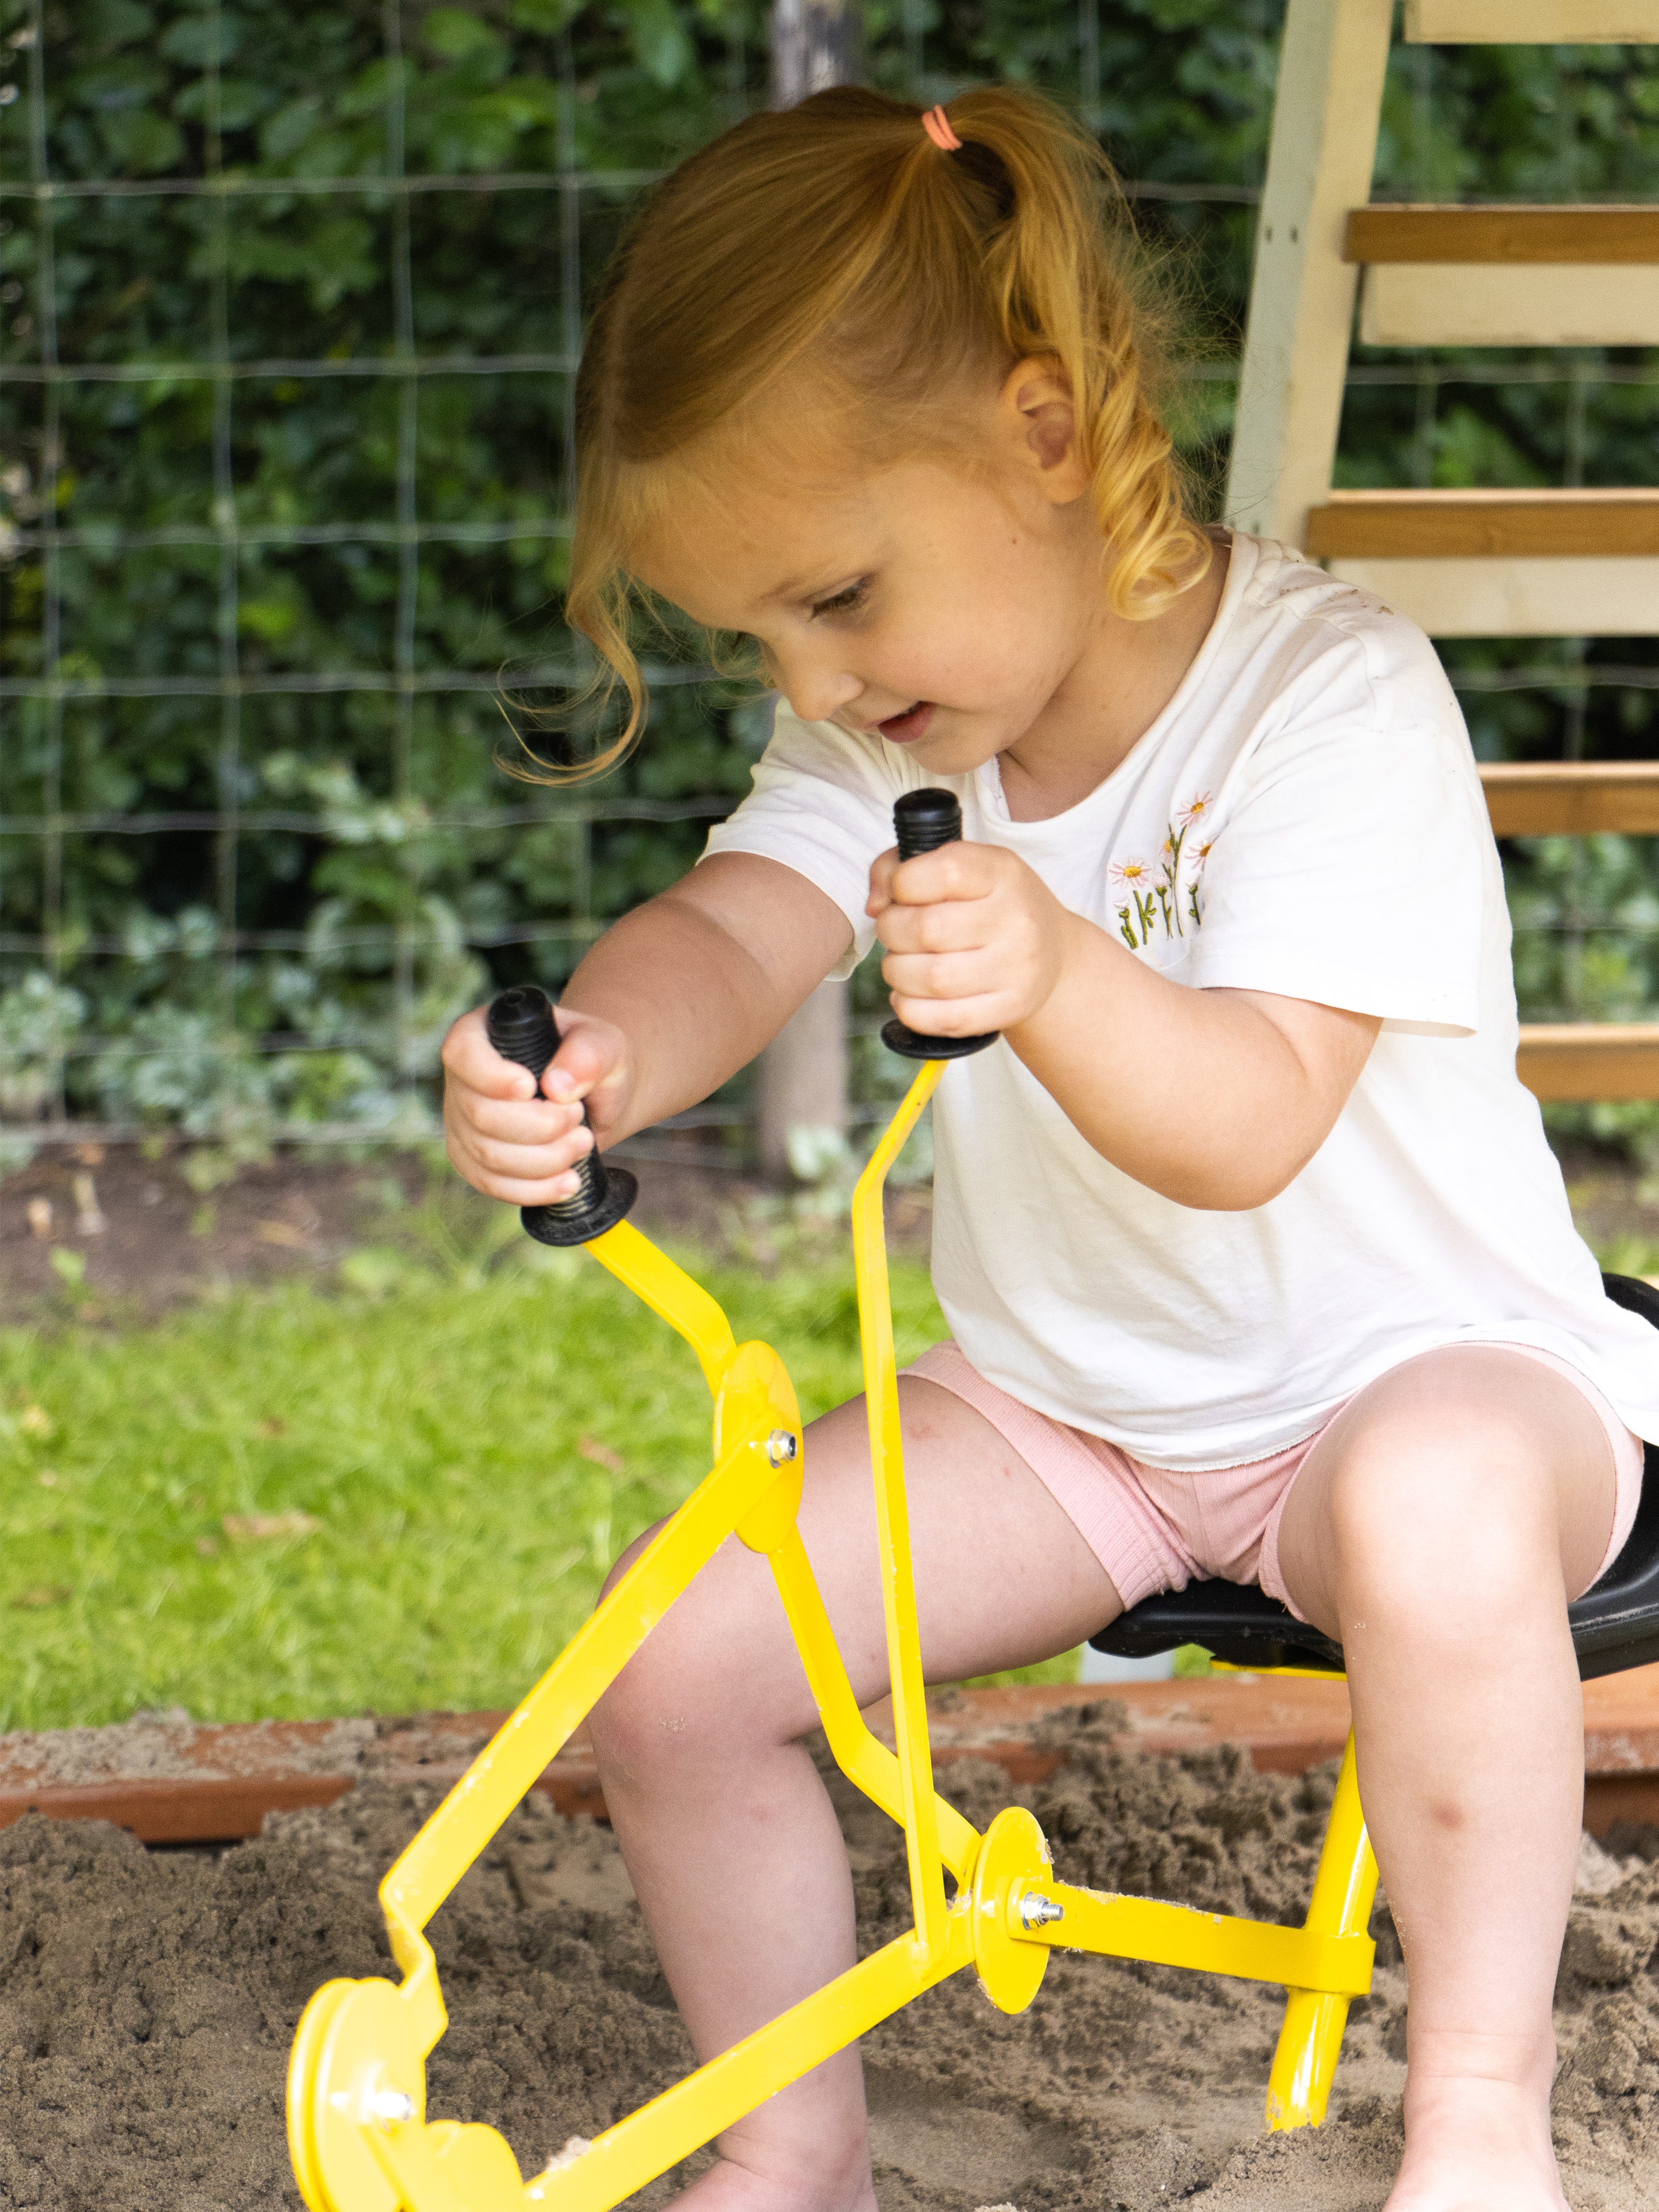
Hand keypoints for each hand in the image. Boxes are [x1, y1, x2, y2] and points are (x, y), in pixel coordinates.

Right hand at [441, 1002, 633, 1207]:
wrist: (595, 1097)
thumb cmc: (591, 1061)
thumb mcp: (603, 1044)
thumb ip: (587, 1055)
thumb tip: (557, 1087)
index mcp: (482, 1033)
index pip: (462, 1052)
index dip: (492, 1077)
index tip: (531, 1088)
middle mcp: (462, 1078)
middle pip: (480, 1115)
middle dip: (540, 1127)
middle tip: (579, 1118)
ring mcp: (462, 1123)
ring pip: (488, 1156)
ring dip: (544, 1159)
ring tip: (582, 1143)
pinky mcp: (473, 1161)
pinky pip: (493, 1185)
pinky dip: (535, 1189)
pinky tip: (568, 1181)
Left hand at [866, 841, 1071, 1040]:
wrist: (1054, 954)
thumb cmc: (990, 906)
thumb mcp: (962, 868)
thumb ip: (903, 867)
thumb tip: (875, 904)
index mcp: (1002, 873)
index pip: (946, 870)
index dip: (903, 881)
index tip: (901, 891)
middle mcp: (1017, 920)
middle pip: (927, 929)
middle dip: (892, 930)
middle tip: (896, 931)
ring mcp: (1016, 969)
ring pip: (930, 978)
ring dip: (897, 971)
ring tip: (903, 962)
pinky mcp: (1009, 1009)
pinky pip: (944, 1019)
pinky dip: (910, 1009)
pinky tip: (910, 994)